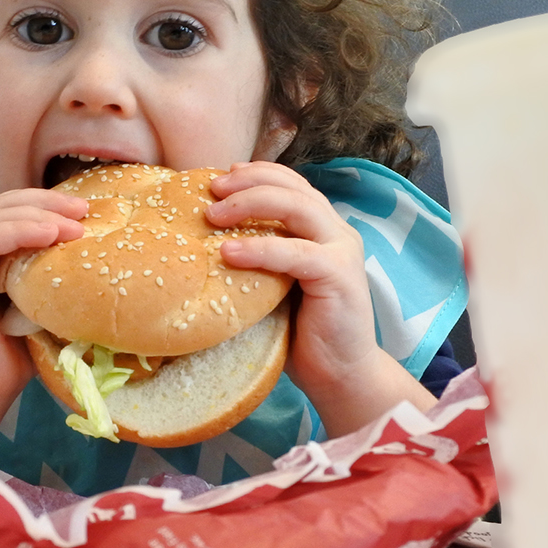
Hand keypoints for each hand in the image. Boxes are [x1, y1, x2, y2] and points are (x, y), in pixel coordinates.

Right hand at [0, 188, 86, 456]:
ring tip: (76, 223)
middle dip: (47, 202)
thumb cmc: (12, 355)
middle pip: (3, 206)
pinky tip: (51, 233)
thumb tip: (93, 252)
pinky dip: (21, 231)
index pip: (10, 212)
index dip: (46, 204)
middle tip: (85, 208)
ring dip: (41, 215)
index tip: (85, 211)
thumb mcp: (37, 304)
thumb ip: (47, 273)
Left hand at [207, 162, 433, 435]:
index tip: (221, 176)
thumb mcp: (274, 285)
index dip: (256, 173)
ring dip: (250, 204)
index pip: (291, 184)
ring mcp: (342, 251)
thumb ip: (259, 257)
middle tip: (210, 190)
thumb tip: (205, 241)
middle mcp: (336, 232)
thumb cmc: (302, 333)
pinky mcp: (340, 275)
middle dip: (248, 182)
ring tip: (213, 215)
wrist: (340, 375)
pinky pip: (296, 252)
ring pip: (296, 207)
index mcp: (322, 229)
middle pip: (292, 187)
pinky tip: (229, 252)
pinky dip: (260, 248)